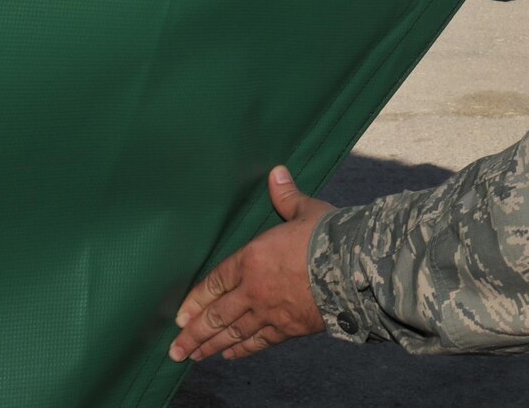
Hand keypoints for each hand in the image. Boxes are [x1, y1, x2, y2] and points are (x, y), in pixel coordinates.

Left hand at [169, 165, 333, 362]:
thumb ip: (286, 196)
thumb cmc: (328, 236)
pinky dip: (243, 350)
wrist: (354, 268)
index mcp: (252, 258)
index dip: (196, 300)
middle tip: (175, 349)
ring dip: (211, 346)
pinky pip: (259, 341)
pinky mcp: (289, 328)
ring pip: (233, 333)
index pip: (215, 282)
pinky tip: (229, 355)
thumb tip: (276, 172)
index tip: (180, 315)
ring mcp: (270, 311)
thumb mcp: (305, 211)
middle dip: (194, 333)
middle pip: (217, 315)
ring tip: (192, 357)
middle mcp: (254, 289)